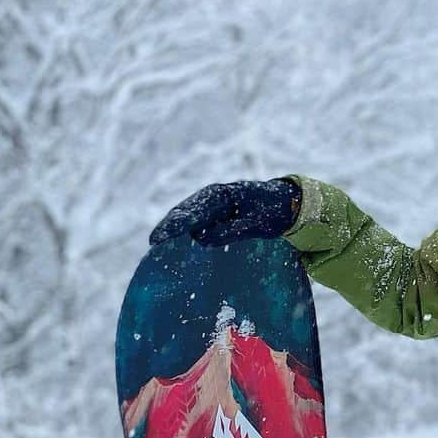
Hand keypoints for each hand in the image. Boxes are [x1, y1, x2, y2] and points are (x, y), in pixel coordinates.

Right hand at [149, 179, 300, 246]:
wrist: (283, 201)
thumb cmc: (271, 211)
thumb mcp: (256, 223)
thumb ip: (230, 230)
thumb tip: (201, 238)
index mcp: (222, 196)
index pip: (194, 211)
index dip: (176, 225)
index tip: (161, 237)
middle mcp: (212, 196)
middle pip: (185, 210)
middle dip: (169, 225)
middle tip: (153, 241)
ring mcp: (211, 202)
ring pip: (187, 213)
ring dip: (173, 226)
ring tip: (157, 239)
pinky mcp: (214, 211)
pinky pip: (194, 218)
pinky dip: (182, 227)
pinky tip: (173, 238)